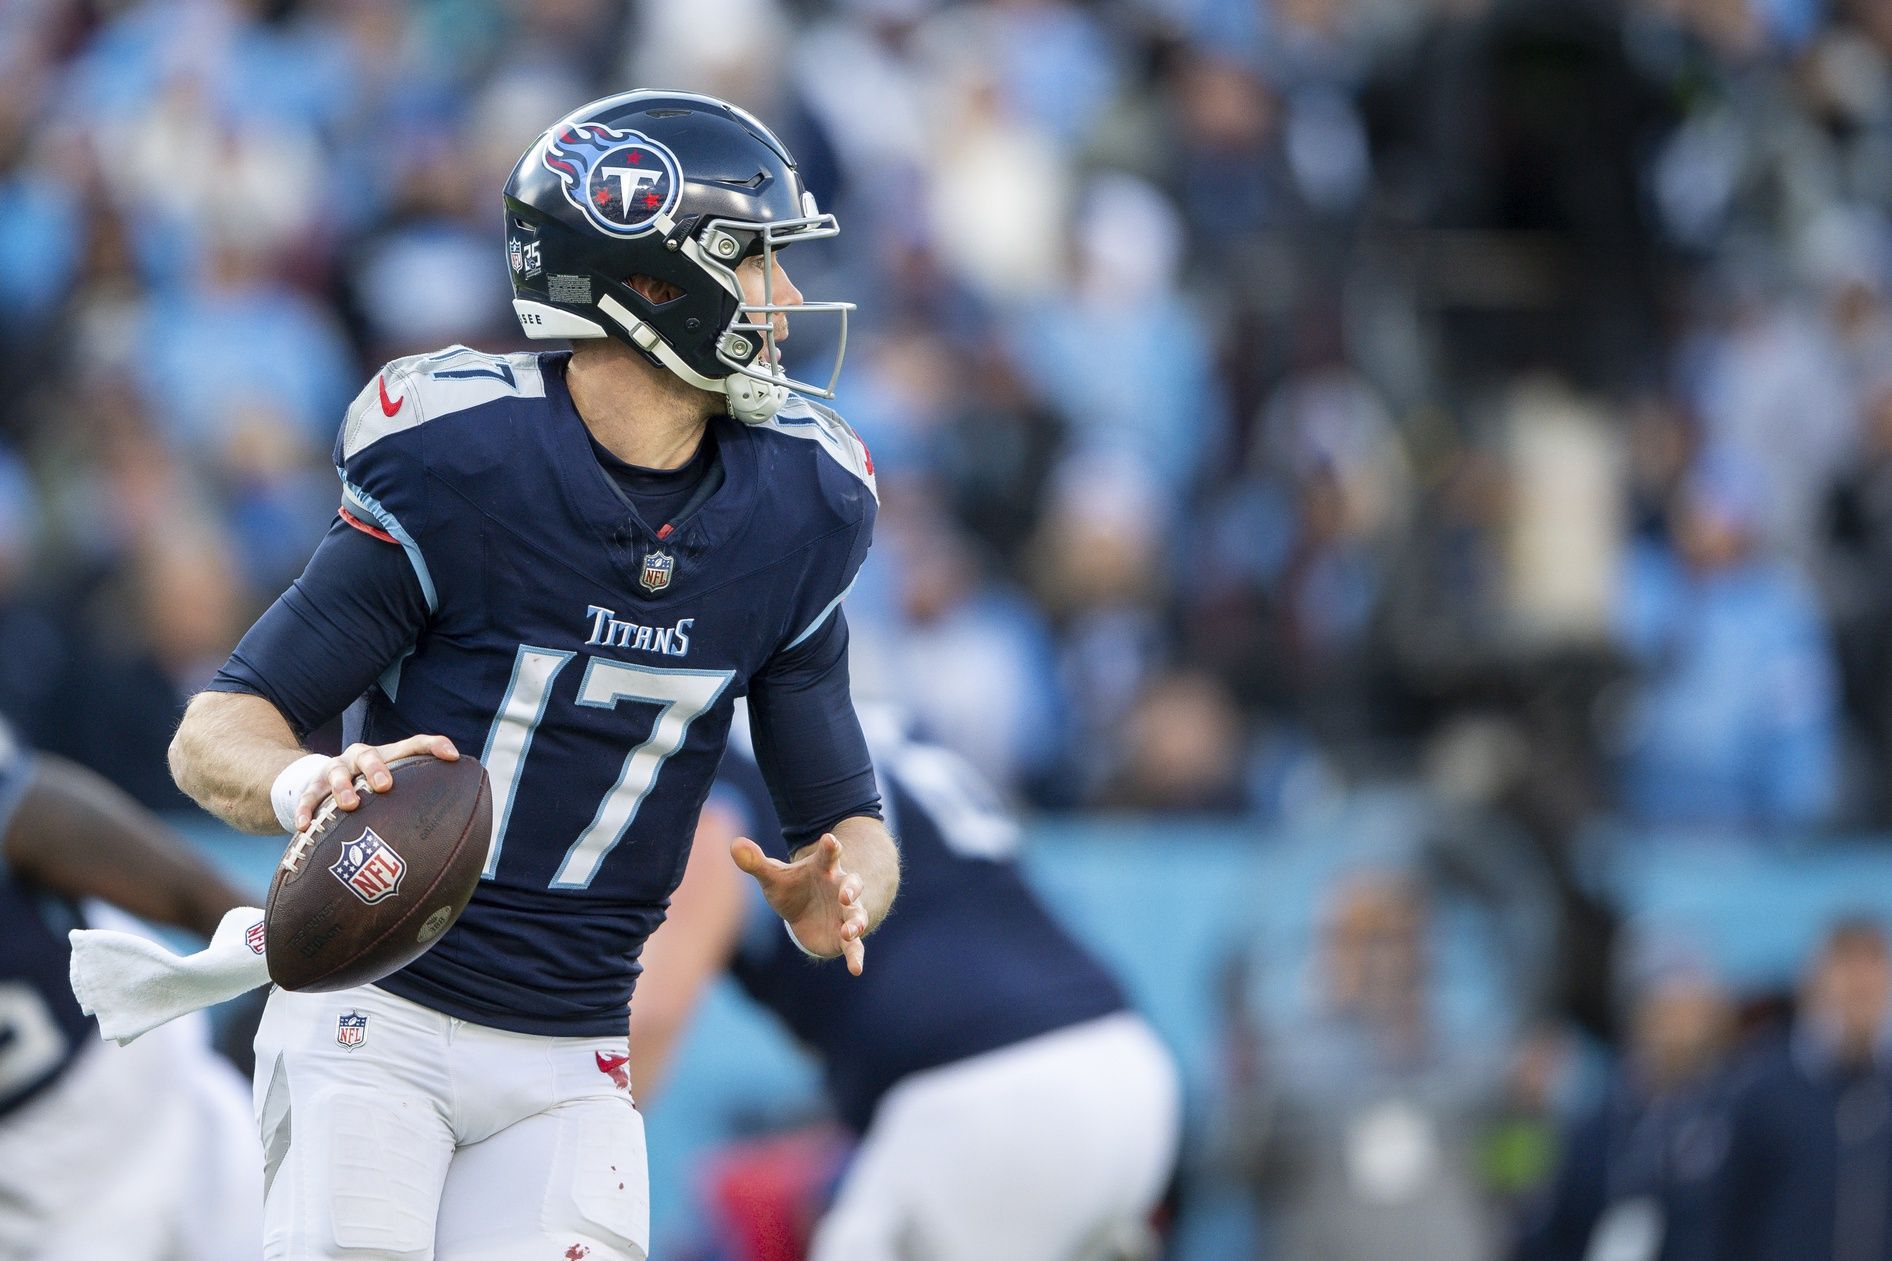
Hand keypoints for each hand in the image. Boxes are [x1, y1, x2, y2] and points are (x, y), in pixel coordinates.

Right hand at [293, 735, 458, 829]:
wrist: (324, 781)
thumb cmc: (373, 789)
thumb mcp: (397, 789)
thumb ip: (423, 798)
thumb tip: (465, 828)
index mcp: (387, 755)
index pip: (414, 745)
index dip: (434, 746)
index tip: (452, 756)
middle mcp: (361, 758)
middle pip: (370, 756)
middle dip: (377, 769)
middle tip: (385, 786)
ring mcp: (335, 770)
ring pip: (336, 774)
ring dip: (342, 788)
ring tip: (349, 806)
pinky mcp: (312, 787)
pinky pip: (307, 797)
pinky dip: (306, 810)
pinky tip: (305, 826)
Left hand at [730, 833, 869, 974]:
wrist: (807, 911)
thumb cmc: (792, 888)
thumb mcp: (773, 877)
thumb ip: (756, 862)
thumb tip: (734, 844)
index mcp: (824, 868)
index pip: (828, 855)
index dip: (830, 847)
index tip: (829, 840)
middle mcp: (840, 889)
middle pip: (852, 885)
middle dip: (851, 890)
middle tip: (845, 896)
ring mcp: (845, 913)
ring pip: (857, 915)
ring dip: (857, 922)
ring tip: (850, 931)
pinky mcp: (843, 936)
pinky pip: (854, 946)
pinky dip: (856, 956)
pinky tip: (856, 969)